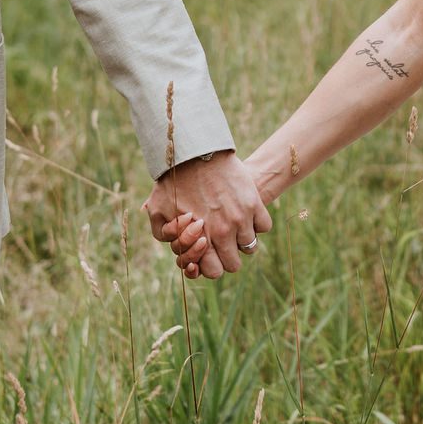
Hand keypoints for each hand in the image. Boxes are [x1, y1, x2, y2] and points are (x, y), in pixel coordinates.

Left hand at [143, 152, 269, 279]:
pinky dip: (257, 223)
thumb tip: (176, 247)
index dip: (210, 265)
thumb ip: (163, 234)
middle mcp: (224, 232)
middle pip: (234, 265)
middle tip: (220, 241)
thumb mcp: (158, 209)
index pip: (214, 271)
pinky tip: (244, 214)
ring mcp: (242, 218)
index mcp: (201, 239)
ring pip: (250, 246)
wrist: (194, 151)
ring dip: (241, 239)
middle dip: (227, 256)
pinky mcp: (254, 202)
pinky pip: (264, 226)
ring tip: (232, 225)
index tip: (208, 252)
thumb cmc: (174, 181)